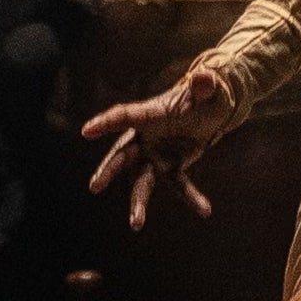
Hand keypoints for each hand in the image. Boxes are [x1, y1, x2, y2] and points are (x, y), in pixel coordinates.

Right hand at [83, 66, 235, 228]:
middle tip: (95, 186)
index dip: (106, 122)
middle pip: (123, 155)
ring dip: (138, 201)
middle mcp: (146, 137)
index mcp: (150, 114)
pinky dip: (191, 198)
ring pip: (141, 179)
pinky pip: (179, 185)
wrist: (214, 109)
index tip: (87, 131)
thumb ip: (205, 85)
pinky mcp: (172, 167)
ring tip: (136, 223)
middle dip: (109, 170)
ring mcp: (156, 154)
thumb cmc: (206, 94)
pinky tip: (205, 210)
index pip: (124, 116)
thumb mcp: (209, 89)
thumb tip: (204, 77)